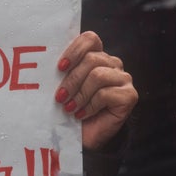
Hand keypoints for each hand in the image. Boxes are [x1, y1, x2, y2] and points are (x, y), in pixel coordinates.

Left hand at [53, 31, 136, 150]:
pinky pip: (106, 94)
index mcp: (97, 55)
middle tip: (60, 96)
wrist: (84, 136)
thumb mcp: (64, 85)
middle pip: (91, 59)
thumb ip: (62, 71)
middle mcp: (112, 64)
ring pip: (98, 75)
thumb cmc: (72, 107)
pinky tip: (82, 114)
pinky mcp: (130, 95)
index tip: (60, 67)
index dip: (74, 50)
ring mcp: (123, 79)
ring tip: (69, 107)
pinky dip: (90, 105)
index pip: (90, 39)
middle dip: (72, 79)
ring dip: (80, 94)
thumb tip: (45, 62)